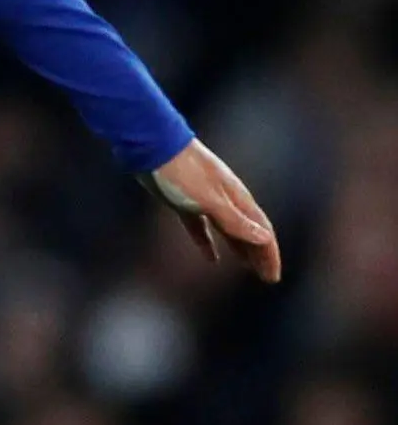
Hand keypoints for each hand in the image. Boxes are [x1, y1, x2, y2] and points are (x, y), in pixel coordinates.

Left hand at [145, 138, 280, 281]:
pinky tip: (211, 257)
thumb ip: (235, 220)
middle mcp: (225, 199)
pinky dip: (207, 242)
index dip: (269, 255)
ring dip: (239, 248)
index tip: (273, 278)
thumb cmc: (181, 172)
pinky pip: (200, 227)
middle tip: (267, 278)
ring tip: (247, 268)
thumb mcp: (209, 199)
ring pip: (227, 229)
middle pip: (248, 231)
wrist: (151, 145)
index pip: (261, 231)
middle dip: (259, 255)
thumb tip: (265, 238)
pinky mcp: (182, 200)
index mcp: (236, 198)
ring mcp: (203, 199)